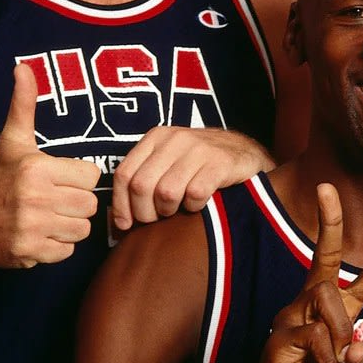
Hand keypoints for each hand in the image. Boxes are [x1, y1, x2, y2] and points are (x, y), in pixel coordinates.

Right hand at [0, 63, 100, 268]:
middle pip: (90, 204)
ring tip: (47, 218)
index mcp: (37, 167)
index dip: (78, 178)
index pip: (92, 176)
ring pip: (83, 229)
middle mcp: (35, 197)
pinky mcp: (29, 252)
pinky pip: (67, 251)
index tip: (58, 179)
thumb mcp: (12, 142)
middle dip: (75, 204)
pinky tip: (39, 235)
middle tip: (53, 201)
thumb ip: (23, 106)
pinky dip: (57, 247)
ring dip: (69, 226)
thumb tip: (23, 66)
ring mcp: (31, 227)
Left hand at [110, 127, 274, 228]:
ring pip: (166, 192)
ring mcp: (199, 149)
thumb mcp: (169, 163)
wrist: (246, 154)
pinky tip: (199, 203)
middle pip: (142, 186)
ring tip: (179, 209)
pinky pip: (195, 194)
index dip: (121, 205)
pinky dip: (194, 207)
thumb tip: (117, 221)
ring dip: (170, 210)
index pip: (124, 174)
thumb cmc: (201, 166)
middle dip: (145, 213)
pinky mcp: (220, 162)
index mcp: (156, 137)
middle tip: (158, 220)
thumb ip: (144, 181)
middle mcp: (175, 139)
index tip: (126, 225)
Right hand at [246, 184, 362, 362]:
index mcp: (340, 310)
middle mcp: (315, 304)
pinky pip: (314, 334)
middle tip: (325, 188)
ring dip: (341, 329)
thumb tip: (358, 345)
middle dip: (328, 221)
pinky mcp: (281, 334)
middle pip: (324, 256)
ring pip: (327, 296)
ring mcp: (295, 315)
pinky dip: (328, 360)